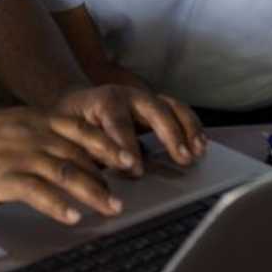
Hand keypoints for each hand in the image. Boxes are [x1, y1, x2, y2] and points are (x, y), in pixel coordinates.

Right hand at [0, 108, 132, 224]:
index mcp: (33, 119)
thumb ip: (34, 135)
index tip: (128, 158)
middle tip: (124, 193)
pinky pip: (37, 192)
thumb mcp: (5, 125)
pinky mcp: (1, 177)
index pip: (81, 129)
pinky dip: (59, 205)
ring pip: (67, 172)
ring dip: (93, 193)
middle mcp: (31, 133)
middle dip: (106, 176)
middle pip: (80, 154)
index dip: (108, 145)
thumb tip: (61, 151)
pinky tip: (72, 216)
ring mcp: (17, 154)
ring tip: (111, 208)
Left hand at [52, 84, 205, 174]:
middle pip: (154, 109)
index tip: (136, 169)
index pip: (118, 122)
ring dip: (187, 129)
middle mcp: (128, 95)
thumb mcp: (72, 137)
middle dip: (169, 134)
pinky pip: (180, 112)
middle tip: (180, 158)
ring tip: (197, 152)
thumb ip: (90, 154)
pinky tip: (200, 146)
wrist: (74, 104)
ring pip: (172, 107)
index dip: (128, 146)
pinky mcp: (156, 106)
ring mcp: (145, 98)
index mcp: (103, 101)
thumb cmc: (71, 125)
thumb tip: (104, 176)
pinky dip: (192, 127)